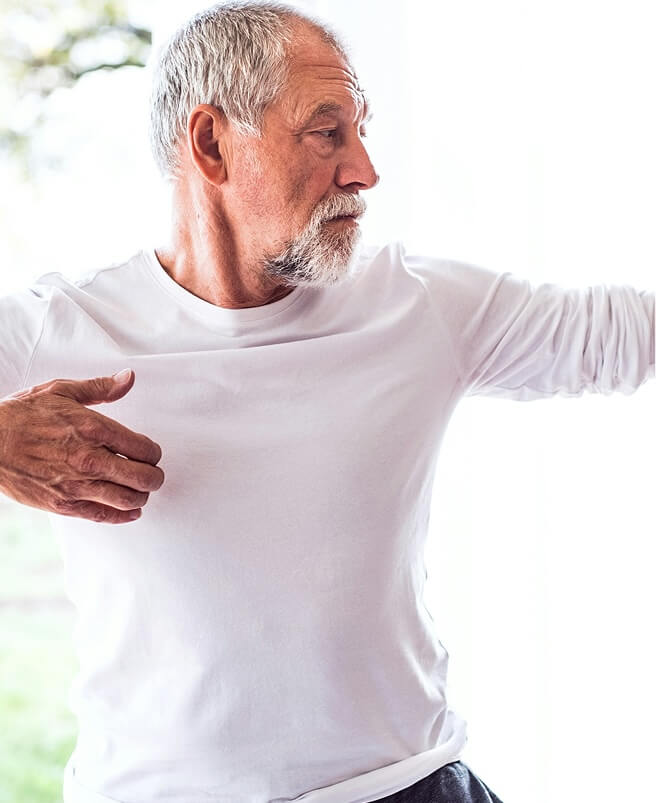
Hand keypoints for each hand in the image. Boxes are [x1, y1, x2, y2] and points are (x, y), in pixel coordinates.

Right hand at [0, 369, 164, 524]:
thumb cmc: (21, 416)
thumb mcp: (61, 391)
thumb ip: (100, 388)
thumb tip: (127, 378)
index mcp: (92, 428)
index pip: (145, 449)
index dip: (154, 452)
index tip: (150, 452)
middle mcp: (89, 459)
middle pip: (143, 477)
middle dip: (154, 477)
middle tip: (152, 473)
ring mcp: (76, 484)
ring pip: (128, 500)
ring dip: (141, 496)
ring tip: (139, 489)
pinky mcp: (63, 504)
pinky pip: (103, 516)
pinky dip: (123, 515)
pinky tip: (130, 510)